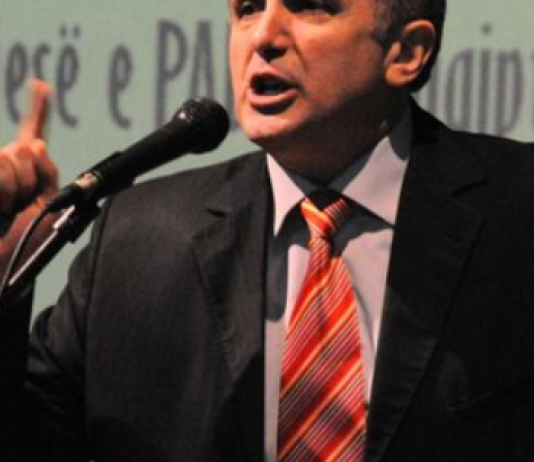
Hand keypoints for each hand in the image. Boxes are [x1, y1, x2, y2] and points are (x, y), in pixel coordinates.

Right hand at [0, 79, 58, 280]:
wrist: (1, 265)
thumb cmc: (24, 241)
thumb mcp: (47, 206)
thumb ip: (45, 172)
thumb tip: (37, 141)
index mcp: (26, 173)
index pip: (33, 137)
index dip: (38, 109)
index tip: (42, 85)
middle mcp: (4, 165)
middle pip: (27, 149)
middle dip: (30, 179)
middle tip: (19, 207)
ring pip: (10, 158)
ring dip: (14, 189)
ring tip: (5, 211)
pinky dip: (3, 189)